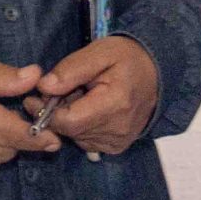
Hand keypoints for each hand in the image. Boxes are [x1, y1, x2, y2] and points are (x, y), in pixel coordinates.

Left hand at [32, 38, 159, 158]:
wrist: (158, 74)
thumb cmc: (127, 59)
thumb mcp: (100, 52)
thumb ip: (71, 69)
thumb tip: (44, 87)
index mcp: (114, 104)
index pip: (67, 121)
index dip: (48, 109)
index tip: (43, 92)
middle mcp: (117, 130)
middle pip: (68, 131)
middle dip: (58, 111)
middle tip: (65, 88)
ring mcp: (117, 142)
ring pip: (75, 137)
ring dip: (70, 119)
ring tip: (81, 96)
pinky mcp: (116, 147)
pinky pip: (86, 141)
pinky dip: (81, 127)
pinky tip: (89, 109)